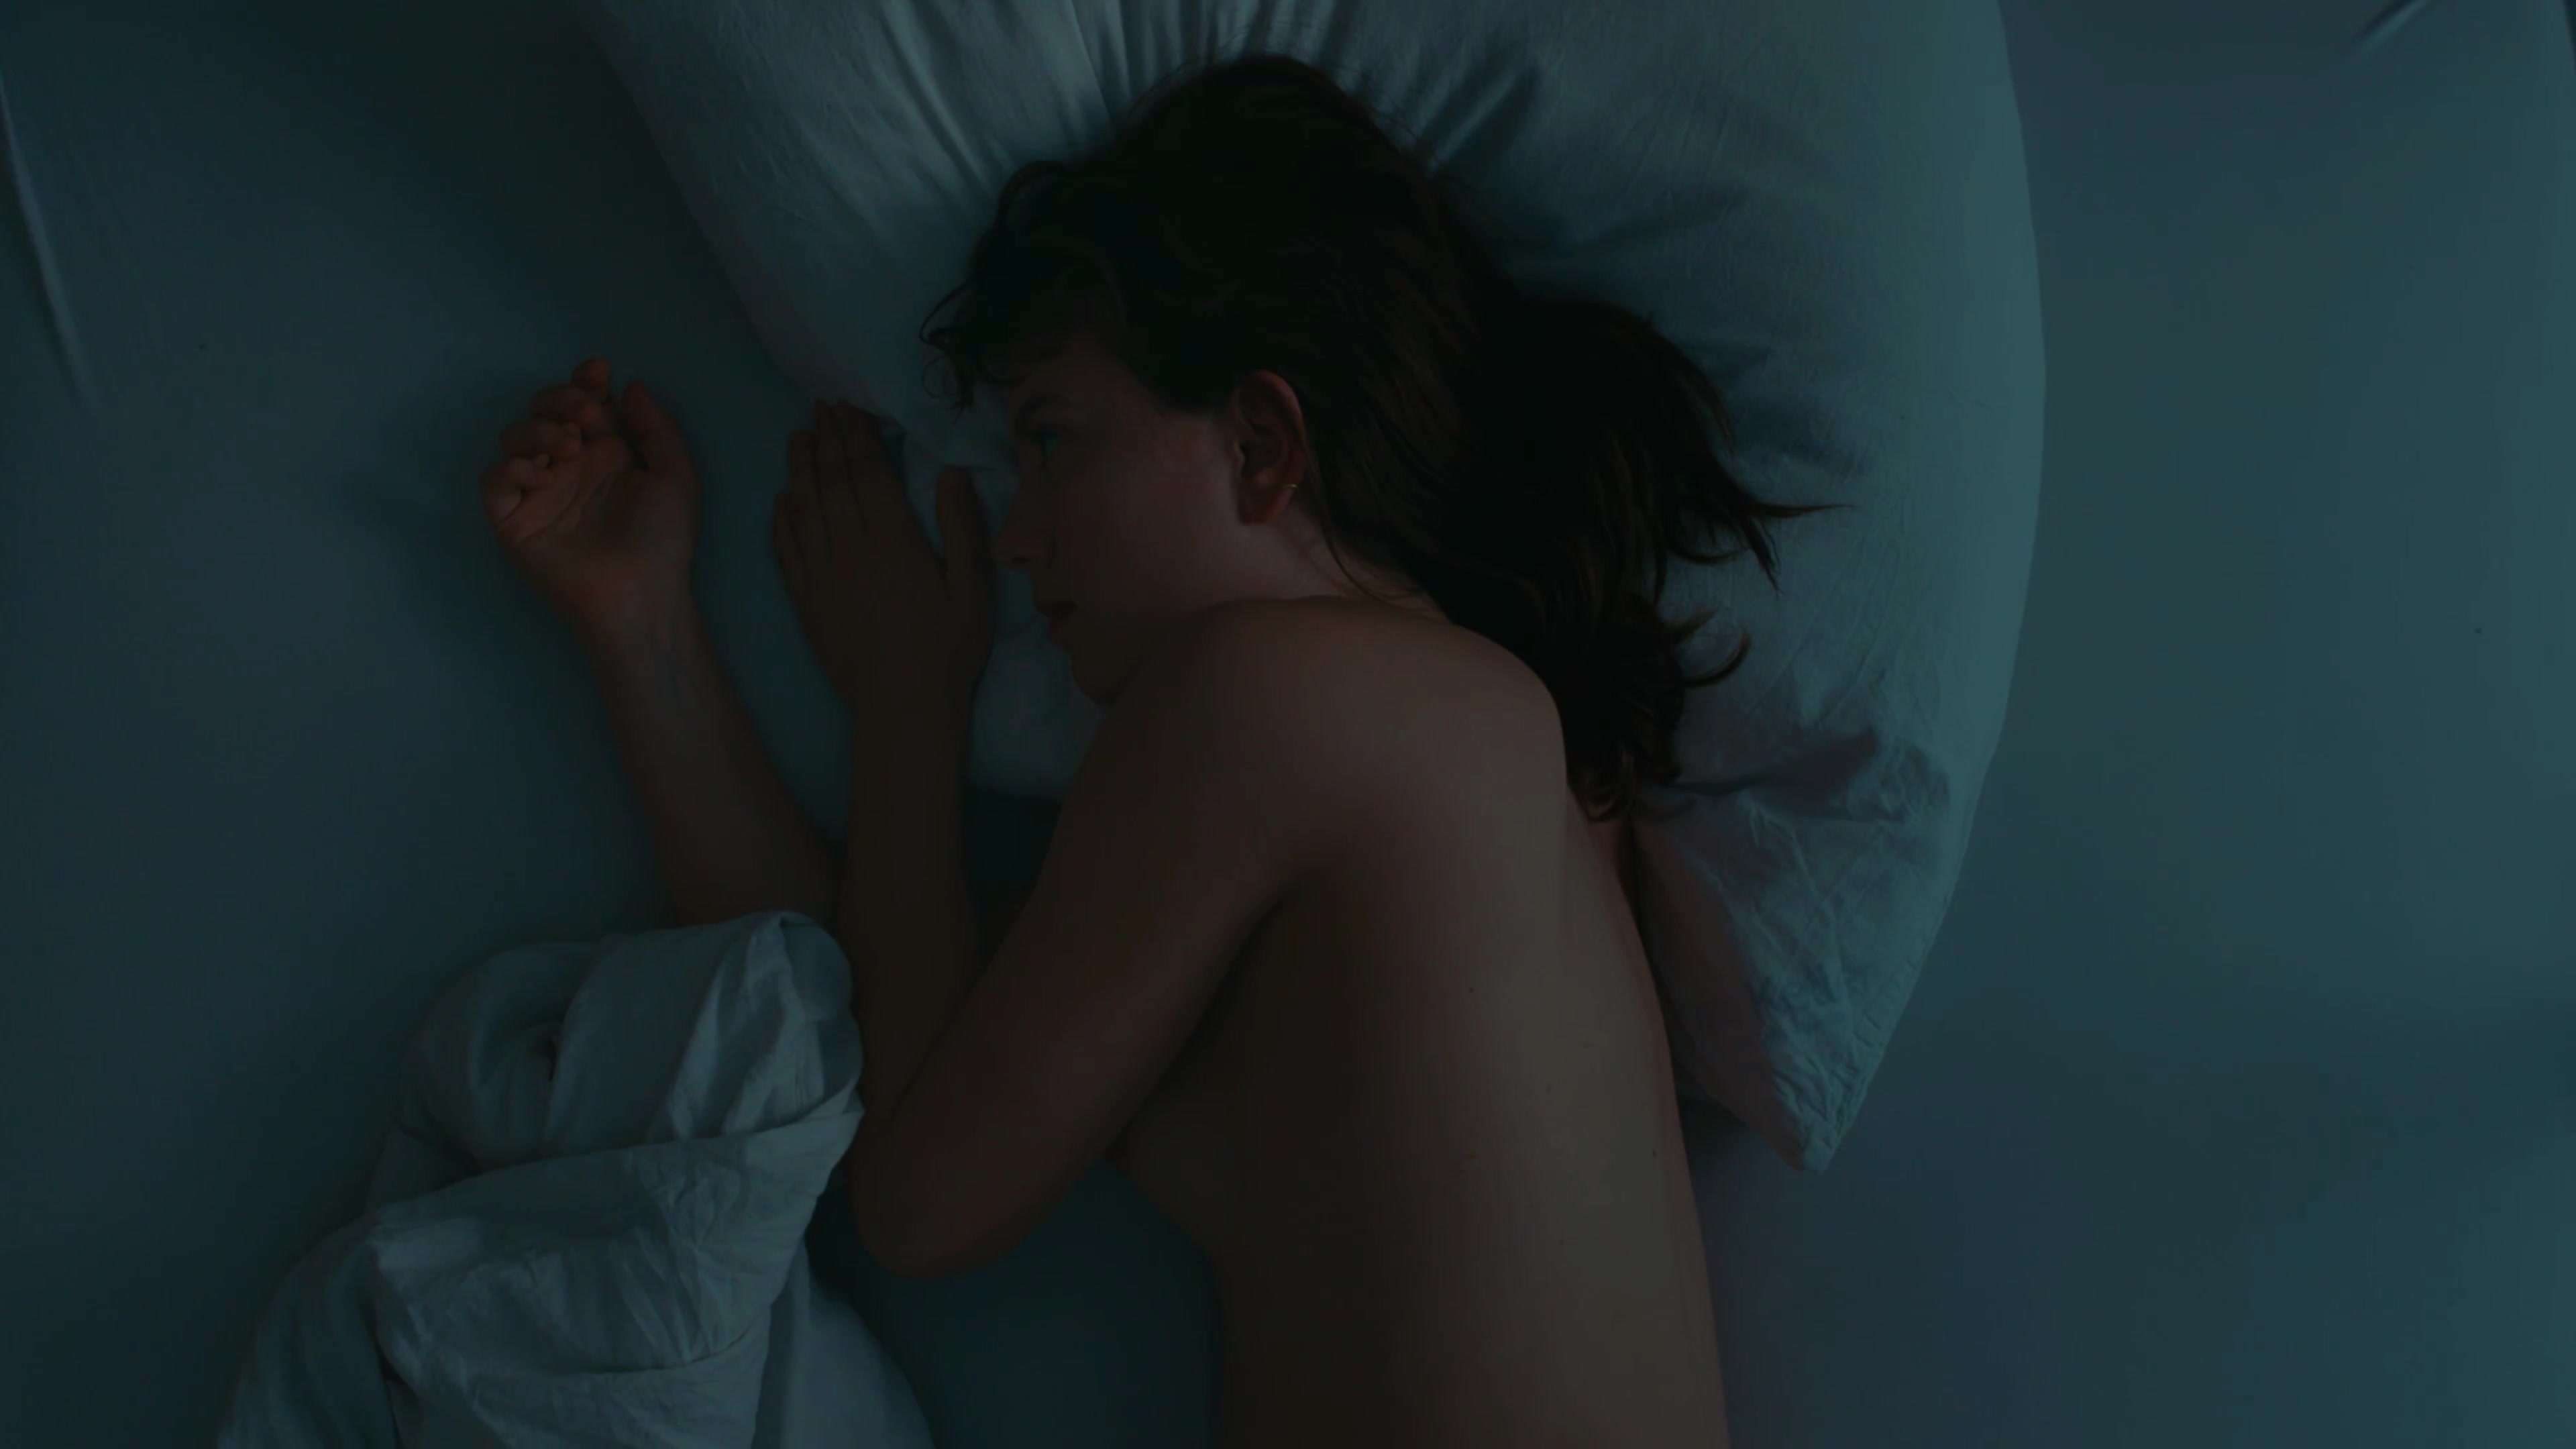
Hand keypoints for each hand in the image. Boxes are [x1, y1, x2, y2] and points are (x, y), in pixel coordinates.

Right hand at [480, 358, 701, 644]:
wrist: (640, 594)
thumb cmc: (663, 539)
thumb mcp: (675, 476)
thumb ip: (656, 428)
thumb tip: (630, 385)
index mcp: (607, 452)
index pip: (585, 402)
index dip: (585, 381)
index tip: (598, 371)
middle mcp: (570, 466)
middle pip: (544, 411)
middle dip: (558, 398)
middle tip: (582, 412)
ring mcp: (538, 491)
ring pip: (514, 437)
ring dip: (537, 429)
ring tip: (567, 447)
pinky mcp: (513, 519)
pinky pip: (495, 480)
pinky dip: (513, 468)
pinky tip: (545, 476)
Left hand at [775, 400, 994, 737]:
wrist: (902, 709)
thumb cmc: (949, 650)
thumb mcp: (973, 588)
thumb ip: (961, 526)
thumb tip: (950, 471)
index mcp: (894, 539)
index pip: (870, 472)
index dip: (858, 435)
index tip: (851, 406)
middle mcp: (849, 547)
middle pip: (833, 480)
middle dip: (827, 439)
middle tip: (821, 407)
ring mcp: (820, 574)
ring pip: (804, 506)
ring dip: (800, 467)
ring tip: (799, 437)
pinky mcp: (804, 601)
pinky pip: (784, 549)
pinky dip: (780, 518)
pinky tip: (781, 499)